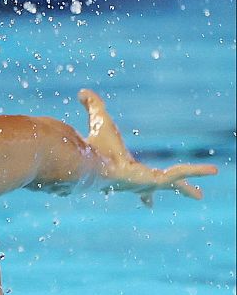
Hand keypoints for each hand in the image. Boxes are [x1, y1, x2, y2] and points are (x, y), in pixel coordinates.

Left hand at [79, 89, 216, 205]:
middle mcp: (134, 182)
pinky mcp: (152, 181)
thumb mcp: (99, 121)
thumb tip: (82, 91)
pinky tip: (212, 170)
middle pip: (158, 189)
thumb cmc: (91, 146)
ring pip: (172, 184)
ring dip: (188, 187)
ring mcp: (143, 183)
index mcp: (123, 172)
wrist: (88, 162)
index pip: (137, 183)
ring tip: (201, 194)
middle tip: (195, 196)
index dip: (144, 192)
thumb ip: (93, 106)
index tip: (149, 204)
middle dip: (177, 190)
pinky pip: (178, 175)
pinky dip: (195, 171)